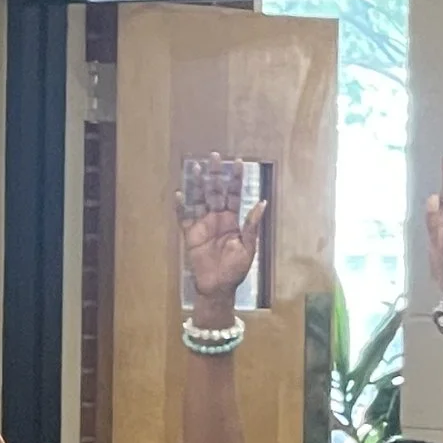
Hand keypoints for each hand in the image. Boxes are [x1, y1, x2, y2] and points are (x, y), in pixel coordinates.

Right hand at [177, 156, 263, 323]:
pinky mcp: (190, 234)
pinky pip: (184, 217)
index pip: (234, 194)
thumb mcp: (248, 248)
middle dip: (215, 174)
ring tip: (194, 166)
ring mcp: (202, 224)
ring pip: (199, 198)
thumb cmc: (236, 269)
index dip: (236, 178)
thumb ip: (251, 225)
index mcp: (232, 220)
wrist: (218, 287)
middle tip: (213, 155)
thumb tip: (262, 203)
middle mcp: (216, 218)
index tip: (238, 161)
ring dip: (197, 183)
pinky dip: (181, 206)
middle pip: (215, 191)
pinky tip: (179, 193)